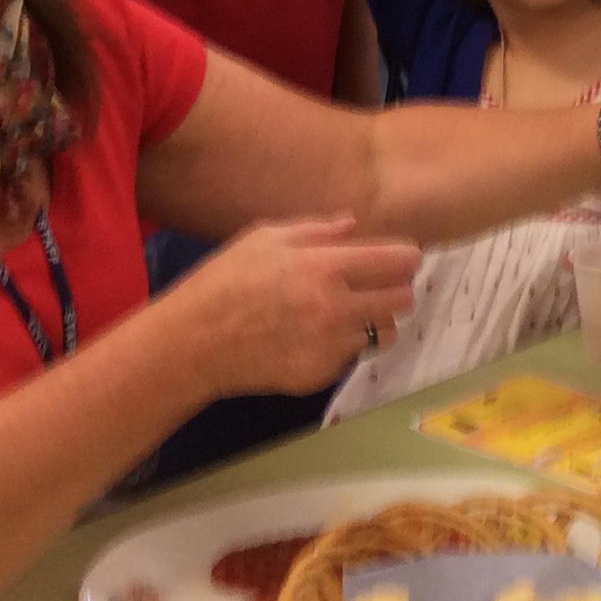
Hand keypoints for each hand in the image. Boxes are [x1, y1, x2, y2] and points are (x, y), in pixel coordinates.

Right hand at [162, 216, 421, 396]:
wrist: (193, 342)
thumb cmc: (225, 281)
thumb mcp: (264, 238)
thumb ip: (317, 230)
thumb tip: (354, 225)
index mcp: (325, 267)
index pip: (398, 261)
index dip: (406, 257)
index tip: (402, 257)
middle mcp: (336, 308)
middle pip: (403, 299)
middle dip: (396, 289)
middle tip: (377, 285)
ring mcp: (330, 346)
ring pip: (384, 332)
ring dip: (375, 321)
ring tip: (347, 313)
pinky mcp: (320, 375)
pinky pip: (350, 356)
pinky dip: (342, 345)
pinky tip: (313, 336)